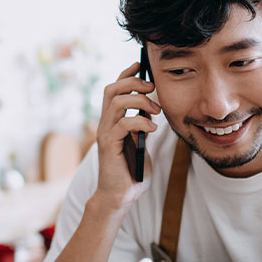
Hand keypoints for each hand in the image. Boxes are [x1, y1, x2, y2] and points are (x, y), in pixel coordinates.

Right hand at [91, 61, 160, 210]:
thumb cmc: (131, 171)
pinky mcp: (109, 145)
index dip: (126, 75)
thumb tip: (151, 108)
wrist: (120, 196)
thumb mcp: (140, 143)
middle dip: (133, 83)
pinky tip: (152, 129)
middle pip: (112, 89)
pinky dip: (141, 122)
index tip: (139, 65)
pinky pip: (123, 124)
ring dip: (140, 101)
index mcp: (112, 121)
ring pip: (116, 102)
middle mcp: (105, 124)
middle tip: (152, 88)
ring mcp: (105, 134)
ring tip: (157, 110)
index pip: (114, 89)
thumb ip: (141, 126)